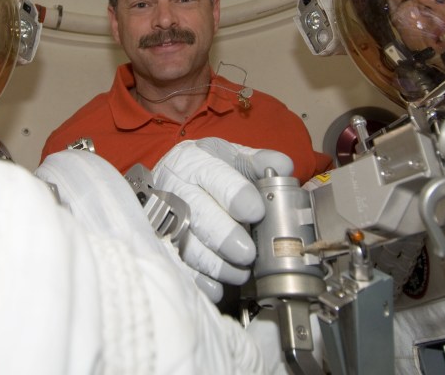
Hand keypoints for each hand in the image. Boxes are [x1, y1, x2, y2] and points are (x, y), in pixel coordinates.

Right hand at [151, 137, 293, 301]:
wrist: (172, 180)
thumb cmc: (208, 171)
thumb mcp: (231, 157)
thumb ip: (258, 162)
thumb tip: (284, 167)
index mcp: (194, 161)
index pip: (213, 175)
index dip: (235, 195)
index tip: (256, 212)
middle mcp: (174, 187)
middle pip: (195, 212)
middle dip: (223, 235)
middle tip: (247, 253)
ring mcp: (162, 217)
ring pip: (184, 242)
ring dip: (214, 263)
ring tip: (240, 273)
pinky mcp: (161, 244)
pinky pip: (176, 264)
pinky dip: (197, 279)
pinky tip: (216, 288)